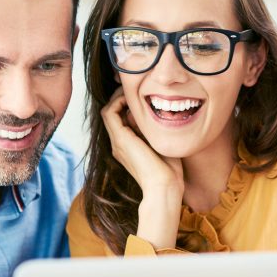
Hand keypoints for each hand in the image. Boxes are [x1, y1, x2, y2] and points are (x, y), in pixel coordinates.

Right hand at [101, 88, 183, 248]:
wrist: (164, 187)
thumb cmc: (169, 171)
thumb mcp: (161, 144)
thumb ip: (154, 130)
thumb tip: (154, 112)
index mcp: (127, 146)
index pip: (120, 119)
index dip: (127, 104)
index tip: (141, 96)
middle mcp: (118, 144)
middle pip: (111, 113)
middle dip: (121, 98)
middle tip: (136, 88)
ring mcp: (117, 142)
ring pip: (108, 111)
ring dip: (119, 97)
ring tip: (133, 90)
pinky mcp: (121, 140)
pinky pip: (110, 113)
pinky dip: (118, 102)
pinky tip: (133, 99)